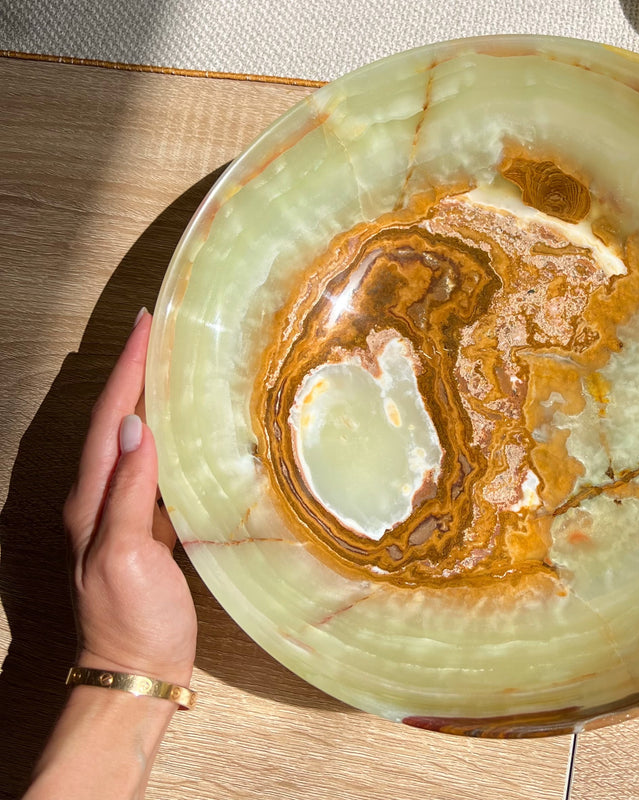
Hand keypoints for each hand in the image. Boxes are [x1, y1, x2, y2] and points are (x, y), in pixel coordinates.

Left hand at [62, 310, 196, 685]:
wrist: (138, 673)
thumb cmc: (132, 620)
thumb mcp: (127, 556)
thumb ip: (129, 493)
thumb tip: (134, 427)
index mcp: (91, 500)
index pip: (108, 420)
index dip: (127, 370)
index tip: (146, 325)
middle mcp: (100, 498)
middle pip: (114, 420)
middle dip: (133, 371)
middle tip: (159, 330)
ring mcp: (122, 513)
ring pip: (133, 440)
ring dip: (148, 398)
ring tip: (173, 365)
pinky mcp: (146, 527)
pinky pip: (154, 466)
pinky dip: (167, 435)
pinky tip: (187, 429)